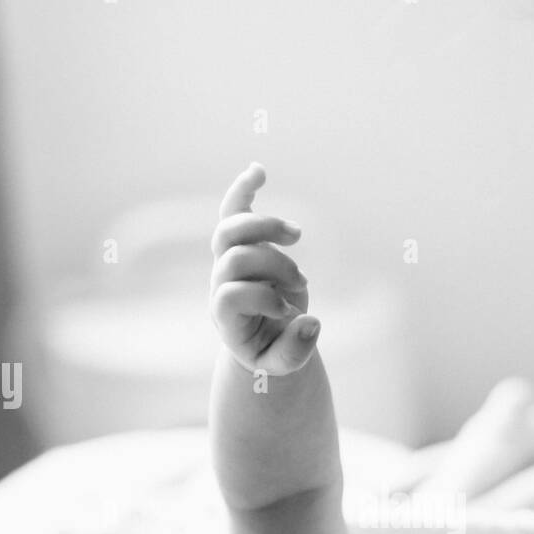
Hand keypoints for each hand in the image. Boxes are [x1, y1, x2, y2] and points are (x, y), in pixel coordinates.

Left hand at [210, 163, 320, 374]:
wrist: (265, 336)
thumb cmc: (272, 349)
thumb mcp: (283, 362)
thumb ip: (296, 350)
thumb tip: (312, 325)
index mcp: (225, 316)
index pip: (229, 296)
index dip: (259, 298)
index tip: (286, 312)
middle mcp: (221, 284)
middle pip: (234, 258)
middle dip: (273, 266)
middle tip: (300, 283)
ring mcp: (229, 260)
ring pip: (231, 229)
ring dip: (266, 226)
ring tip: (296, 235)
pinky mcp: (243, 243)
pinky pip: (234, 209)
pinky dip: (245, 189)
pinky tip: (258, 171)